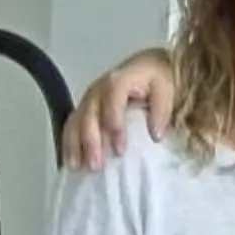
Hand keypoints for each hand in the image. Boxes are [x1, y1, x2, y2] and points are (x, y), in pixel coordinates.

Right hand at [60, 49, 176, 168]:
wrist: (148, 67)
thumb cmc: (157, 78)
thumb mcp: (165, 87)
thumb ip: (161, 109)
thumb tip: (155, 134)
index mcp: (119, 80)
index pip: (112, 101)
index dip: (114, 126)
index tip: (120, 150)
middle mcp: (99, 88)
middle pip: (89, 115)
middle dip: (91, 141)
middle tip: (96, 165)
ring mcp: (89, 98)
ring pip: (75, 121)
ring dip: (75, 145)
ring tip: (79, 167)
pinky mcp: (84, 107)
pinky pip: (71, 125)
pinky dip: (69, 144)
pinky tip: (72, 161)